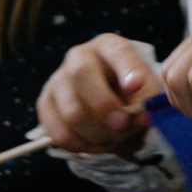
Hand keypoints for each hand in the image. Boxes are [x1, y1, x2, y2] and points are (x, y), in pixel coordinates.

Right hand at [37, 33, 165, 154]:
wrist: (107, 103)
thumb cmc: (129, 93)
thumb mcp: (146, 91)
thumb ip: (146, 100)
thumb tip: (141, 116)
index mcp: (109, 46)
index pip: (117, 50)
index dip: (127, 68)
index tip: (136, 85)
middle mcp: (79, 56)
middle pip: (81, 74)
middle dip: (103, 105)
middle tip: (122, 124)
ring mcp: (58, 80)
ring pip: (72, 112)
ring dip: (96, 133)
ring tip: (112, 137)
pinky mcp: (45, 104)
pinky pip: (59, 133)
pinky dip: (80, 145)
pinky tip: (93, 141)